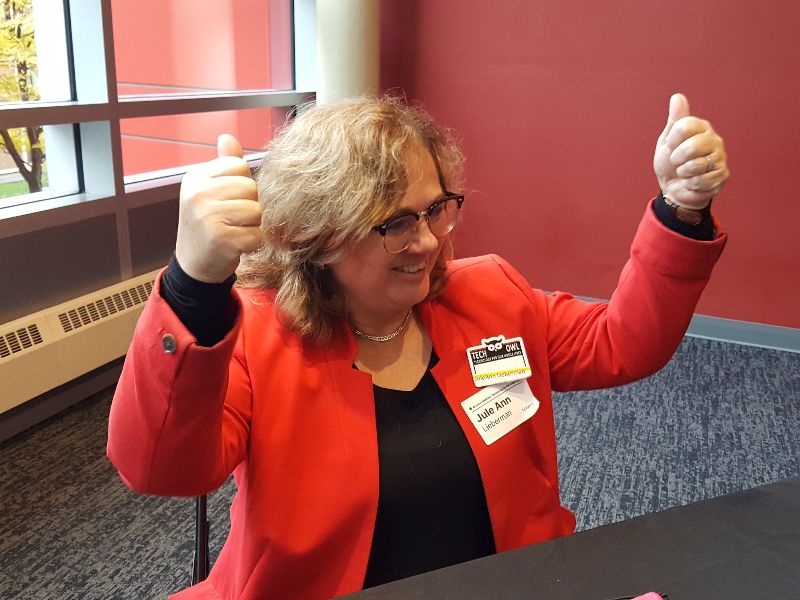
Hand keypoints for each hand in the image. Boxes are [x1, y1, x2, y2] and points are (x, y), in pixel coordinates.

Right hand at [175, 135, 261, 282]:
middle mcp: (198, 194)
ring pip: (256, 211)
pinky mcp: (221, 239)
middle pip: (250, 188)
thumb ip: (223, 164)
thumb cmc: (208, 224)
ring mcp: (207, 217)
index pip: (239, 166)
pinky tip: (235, 245)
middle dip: (249, 205)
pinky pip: (256, 235)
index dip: (242, 185)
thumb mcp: (210, 191)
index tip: (227, 200)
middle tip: (231, 219)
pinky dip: (252, 244)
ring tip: (233, 231)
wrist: (194, 265)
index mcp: (196, 178)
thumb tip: (227, 136)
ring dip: (252, 225)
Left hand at [653, 93, 728, 208]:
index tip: (670, 146)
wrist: (674, 188)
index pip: (685, 126)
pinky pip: (701, 180)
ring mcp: (720, 157)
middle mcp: (714, 139)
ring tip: (685, 172)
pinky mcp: (722, 175)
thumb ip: (675, 120)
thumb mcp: (667, 140)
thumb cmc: (670, 163)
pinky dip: (691, 184)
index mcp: (700, 128)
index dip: (672, 140)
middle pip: (692, 146)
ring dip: (683, 172)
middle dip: (677, 158)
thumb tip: (677, 97)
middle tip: (677, 162)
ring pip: (697, 165)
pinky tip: (692, 182)